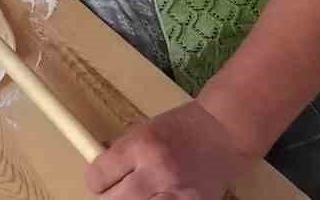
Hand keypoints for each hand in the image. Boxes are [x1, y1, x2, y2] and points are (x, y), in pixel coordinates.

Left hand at [85, 102, 254, 199]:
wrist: (225, 131)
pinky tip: (155, 198)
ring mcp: (176, 193)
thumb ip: (122, 154)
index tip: (100, 181)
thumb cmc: (182, 127)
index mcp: (141, 145)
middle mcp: (157, 170)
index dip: (95, 180)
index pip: (98, 176)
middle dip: (110, 197)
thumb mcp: (144, 130)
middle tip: (117, 192)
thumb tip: (97, 176)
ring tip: (136, 197)